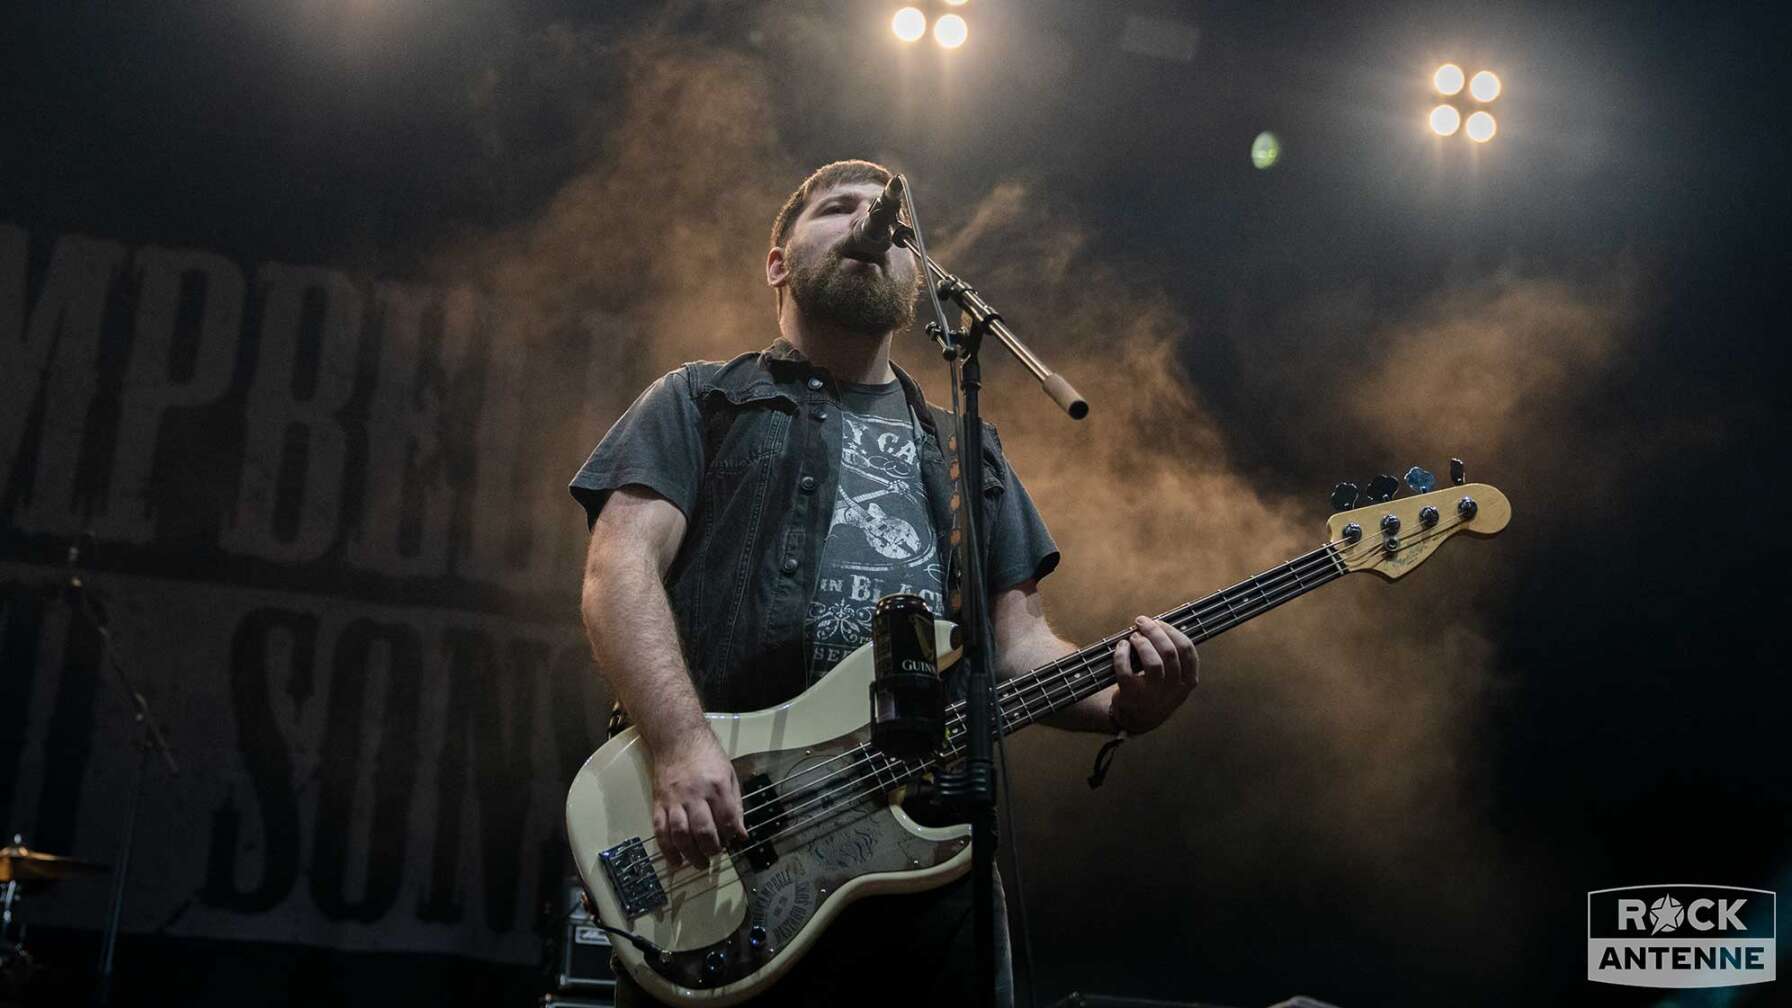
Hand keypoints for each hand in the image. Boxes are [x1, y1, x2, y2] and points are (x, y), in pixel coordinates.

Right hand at [649, 727, 744, 869]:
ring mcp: (674, 800)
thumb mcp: (729, 775)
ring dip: (690, 854)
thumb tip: (741, 835)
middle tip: (714, 856)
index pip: (727, 820)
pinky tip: (675, 861)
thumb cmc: (707, 756)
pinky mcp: (658, 803)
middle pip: (703, 831)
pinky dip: (667, 850)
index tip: (731, 841)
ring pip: (680, 834)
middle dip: (711, 850)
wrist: (677, 739)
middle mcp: (695, 794)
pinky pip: (660, 831)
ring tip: (699, 863)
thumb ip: (736, 806)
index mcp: (717, 786)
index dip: (730, 836)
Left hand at [1109, 615, 1197, 733]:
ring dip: (1142, 643)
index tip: (1160, 622)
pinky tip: (1121, 646)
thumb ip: (1172, 656)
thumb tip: (1159, 624)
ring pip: (1153, 663)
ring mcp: (1153, 695)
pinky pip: (1126, 671)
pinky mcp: (1132, 696)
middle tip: (1142, 621)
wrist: (1137, 719)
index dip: (1172, 631)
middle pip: (1169, 652)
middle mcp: (1174, 689)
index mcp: (1188, 681)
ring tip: (1134, 636)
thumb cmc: (1155, 689)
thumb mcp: (1173, 678)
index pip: (1187, 650)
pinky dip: (1122, 654)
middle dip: (1154, 631)